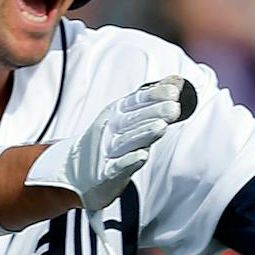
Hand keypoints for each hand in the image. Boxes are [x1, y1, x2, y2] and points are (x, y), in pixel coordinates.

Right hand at [25, 77, 189, 213]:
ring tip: (161, 127)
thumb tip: (176, 81)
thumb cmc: (110, 141)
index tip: (173, 91)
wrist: (77, 171)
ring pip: (127, 141)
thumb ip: (153, 100)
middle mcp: (111, 129)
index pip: (136, 101)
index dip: (154, 96)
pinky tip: (142, 155)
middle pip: (134, 120)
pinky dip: (128, 161)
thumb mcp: (130, 117)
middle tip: (173, 107)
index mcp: (117, 113)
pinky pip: (117, 167)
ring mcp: (107, 151)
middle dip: (154, 113)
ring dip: (144, 133)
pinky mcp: (104, 173)